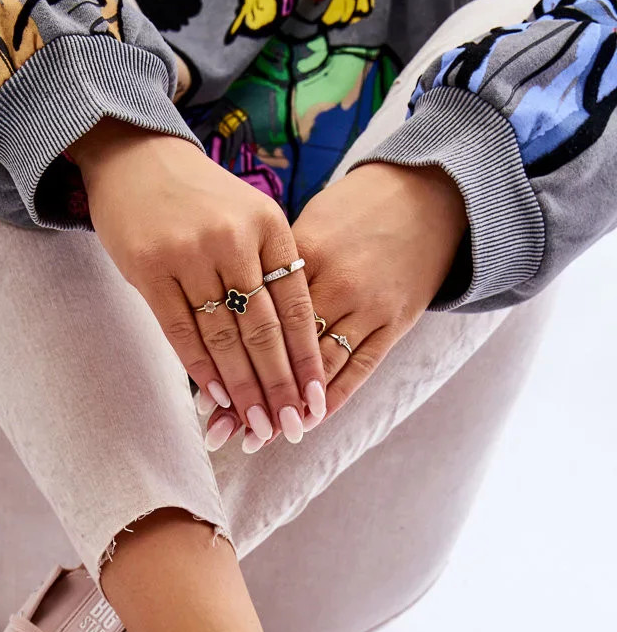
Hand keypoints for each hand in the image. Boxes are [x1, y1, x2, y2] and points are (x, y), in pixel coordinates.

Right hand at [70, 119, 325, 448]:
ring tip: (256, 425)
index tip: (316, 399)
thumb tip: (291, 346)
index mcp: (269, 226)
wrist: (135, 154)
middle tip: (290, 427)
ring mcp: (190, 253)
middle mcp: (234, 238)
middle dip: (278, 385)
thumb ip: (270, 268)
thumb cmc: (199, 197)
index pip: (294, 305)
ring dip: (241, 387)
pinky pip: (181, 331)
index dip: (306, 358)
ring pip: (223, 337)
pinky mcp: (149, 268)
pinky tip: (216, 397)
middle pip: (262, 329)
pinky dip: (200, 368)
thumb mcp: (249, 216)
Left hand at [233, 161, 467, 450]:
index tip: (201, 398)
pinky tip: (309, 420)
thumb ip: (271, 269)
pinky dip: (333, 396)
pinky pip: (360, 367)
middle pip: (283, 348)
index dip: (228, 358)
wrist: (429, 194)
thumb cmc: (355, 210)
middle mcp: (335, 282)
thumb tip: (227, 309)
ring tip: (259, 437)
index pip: (256, 316)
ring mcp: (367, 305)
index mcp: (303, 252)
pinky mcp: (395, 321)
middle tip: (222, 433)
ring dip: (289, 405)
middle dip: (252, 393)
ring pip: (319, 365)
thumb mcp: (307, 224)